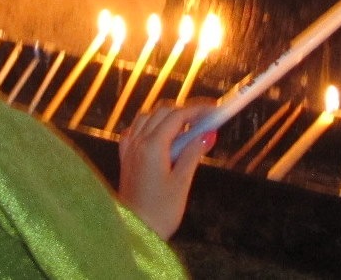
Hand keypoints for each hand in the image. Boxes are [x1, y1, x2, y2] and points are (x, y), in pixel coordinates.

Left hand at [117, 100, 216, 239]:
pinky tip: (161, 137)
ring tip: (186, 130)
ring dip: (167, 116)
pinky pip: (136, 130)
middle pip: (162, 111)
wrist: (134, 232)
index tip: (215, 110)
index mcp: (153, 146)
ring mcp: (129, 149)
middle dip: (185, 111)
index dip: (198, 110)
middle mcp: (138, 142)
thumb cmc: (160, 212)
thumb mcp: (182, 182)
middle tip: (205, 121)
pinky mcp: (125, 158)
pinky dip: (150, 126)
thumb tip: (209, 134)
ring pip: (147, 117)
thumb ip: (194, 153)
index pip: (177, 115)